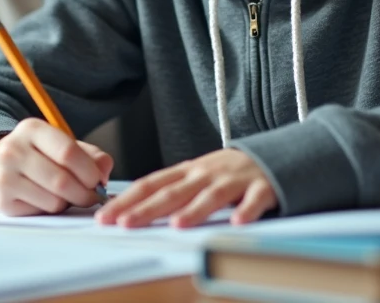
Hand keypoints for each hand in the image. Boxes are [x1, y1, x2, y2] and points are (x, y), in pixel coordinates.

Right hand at [0, 118, 112, 215]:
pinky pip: (41, 212)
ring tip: (67, 195)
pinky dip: (53, 210)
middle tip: (93, 197)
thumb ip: (91, 156)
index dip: (90, 171)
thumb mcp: (63, 145)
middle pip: (62, 181)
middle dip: (85, 194)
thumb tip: (104, 172)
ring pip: (54, 200)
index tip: (99, 181)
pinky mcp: (1, 200)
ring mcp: (4, 176)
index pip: (68, 152)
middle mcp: (13, 150)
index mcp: (32, 129)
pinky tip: (48, 199)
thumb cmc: (39, 156)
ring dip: (69, 203)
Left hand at [95, 148, 276, 227]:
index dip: (127, 200)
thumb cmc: (227, 172)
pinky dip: (247, 210)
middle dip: (147, 208)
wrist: (274, 154)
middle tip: (125, 223)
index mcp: (187, 171)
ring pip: (211, 195)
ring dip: (194, 210)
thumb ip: (171, 190)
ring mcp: (234, 179)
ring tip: (176, 224)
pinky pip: (254, 200)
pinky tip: (237, 223)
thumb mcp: (196, 176)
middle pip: (173, 192)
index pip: (151, 184)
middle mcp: (206, 173)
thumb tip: (133, 208)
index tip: (105, 216)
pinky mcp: (262, 186)